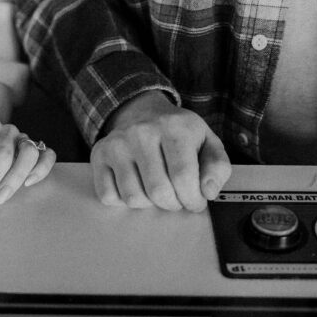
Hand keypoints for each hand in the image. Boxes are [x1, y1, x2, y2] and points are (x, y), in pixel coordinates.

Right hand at [91, 91, 231, 211]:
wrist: (142, 112)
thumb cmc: (177, 134)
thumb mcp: (207, 143)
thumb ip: (217, 167)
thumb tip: (208, 192)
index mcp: (175, 127)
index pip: (183, 177)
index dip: (192, 199)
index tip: (195, 202)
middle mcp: (142, 131)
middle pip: (158, 191)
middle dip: (173, 204)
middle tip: (177, 199)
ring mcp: (117, 143)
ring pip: (133, 198)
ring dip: (149, 204)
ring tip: (157, 191)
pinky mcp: (99, 155)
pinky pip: (109, 196)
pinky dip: (123, 200)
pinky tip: (135, 186)